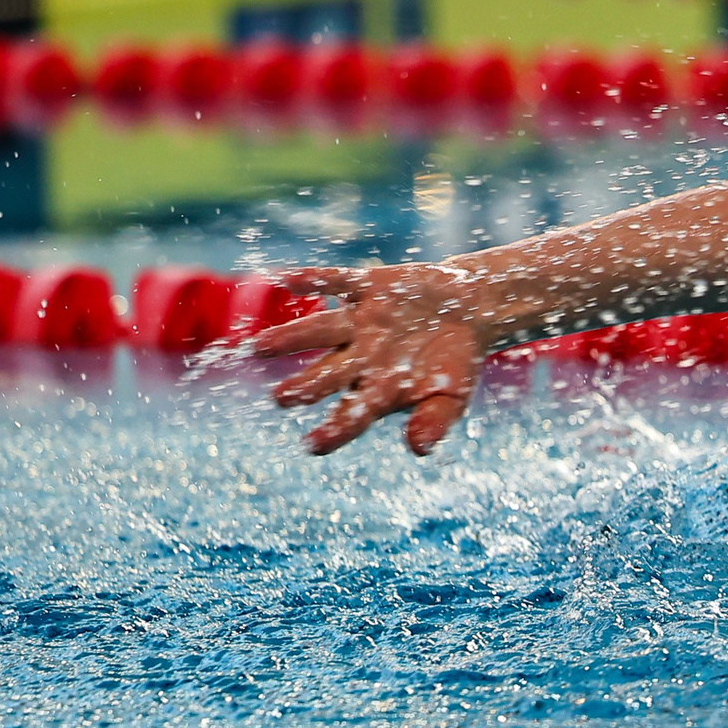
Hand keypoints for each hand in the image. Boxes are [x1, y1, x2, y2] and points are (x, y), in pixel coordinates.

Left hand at [251, 264, 486, 455]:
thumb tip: (420, 449)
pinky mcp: (368, 288)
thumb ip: (436, 420)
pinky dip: (315, 279)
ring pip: (320, 329)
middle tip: (280, 398)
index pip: (353, 415)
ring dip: (290, 337)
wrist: (469, 309)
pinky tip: (285, 278)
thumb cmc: (457, 361)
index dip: (334, 430)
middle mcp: (361, 357)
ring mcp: (362, 322)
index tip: (312, 446)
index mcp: (379, 388)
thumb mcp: (455, 395)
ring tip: (259, 346)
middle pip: (327, 373)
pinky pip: (337, 281)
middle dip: (304, 385)